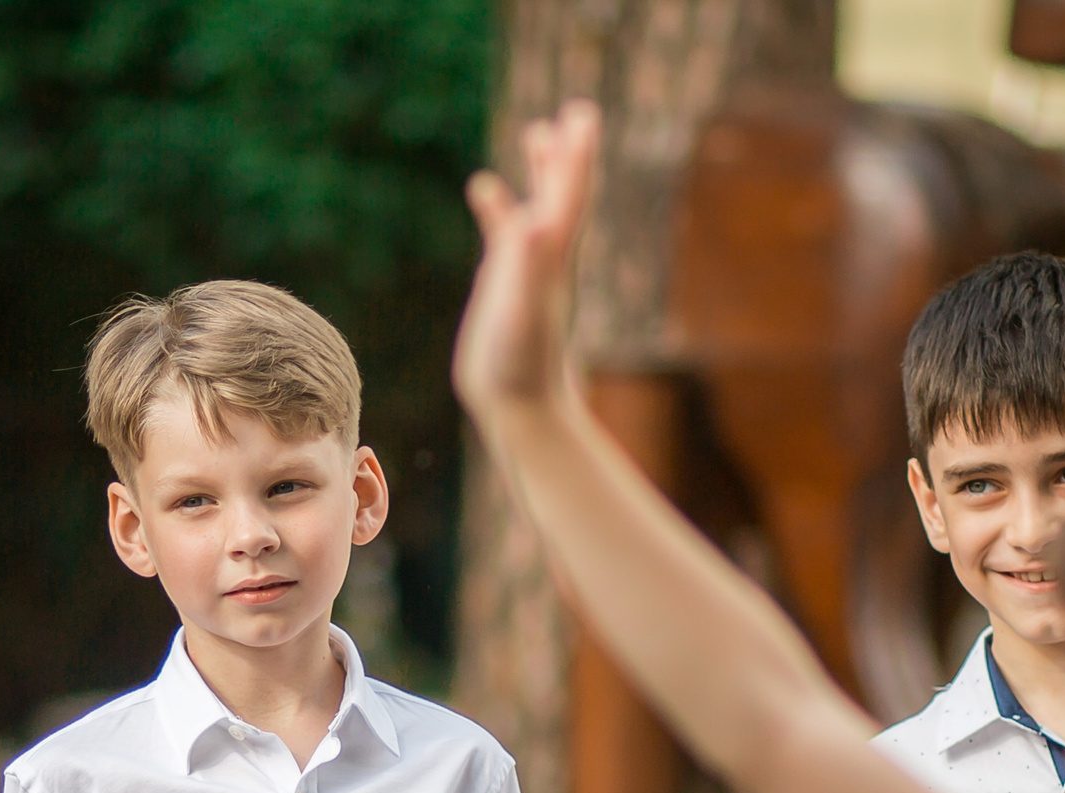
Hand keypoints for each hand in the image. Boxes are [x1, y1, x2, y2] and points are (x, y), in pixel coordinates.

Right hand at [453, 100, 599, 414]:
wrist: (522, 409)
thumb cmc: (520, 367)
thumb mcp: (521, 312)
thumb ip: (527, 267)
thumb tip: (532, 222)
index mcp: (552, 257)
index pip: (568, 195)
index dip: (575, 155)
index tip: (581, 115)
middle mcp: (546, 258)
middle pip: (563, 193)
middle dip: (568, 153)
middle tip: (577, 111)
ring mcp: (526, 271)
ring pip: (537, 209)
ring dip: (541, 173)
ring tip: (537, 133)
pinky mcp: (504, 287)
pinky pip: (503, 235)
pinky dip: (497, 209)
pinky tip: (483, 189)